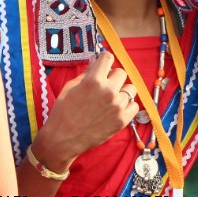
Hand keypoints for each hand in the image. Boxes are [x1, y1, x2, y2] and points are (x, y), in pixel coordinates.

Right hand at [33, 51, 137, 168]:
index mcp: (93, 80)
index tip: (102, 63)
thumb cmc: (63, 111)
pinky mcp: (123, 119)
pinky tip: (115, 109)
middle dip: (112, 76)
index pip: (108, 58)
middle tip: (104, 84)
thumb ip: (86, 73)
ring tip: (110, 98)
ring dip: (121, 91)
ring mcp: (118, 106)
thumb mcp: (70, 87)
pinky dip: (126, 106)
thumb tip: (95, 61)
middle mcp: (108, 91)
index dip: (104, 59)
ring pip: (130, 89)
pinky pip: (134, 105)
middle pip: (121, 72)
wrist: (63, 138)